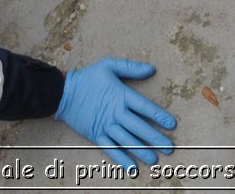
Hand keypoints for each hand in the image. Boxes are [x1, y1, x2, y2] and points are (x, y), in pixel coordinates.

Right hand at [57, 58, 176, 167]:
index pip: (145, 107)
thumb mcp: (108, 66)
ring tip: (154, 160)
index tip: (171, 124)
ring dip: (141, 151)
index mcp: (121, 95)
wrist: (63, 92)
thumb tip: (151, 69)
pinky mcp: (96, 135)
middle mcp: (115, 113)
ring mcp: (106, 125)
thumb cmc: (88, 78)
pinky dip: (121, 159)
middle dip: (155, 139)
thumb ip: (130, 68)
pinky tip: (131, 167)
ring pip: (127, 140)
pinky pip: (111, 148)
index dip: (159, 116)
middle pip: (139, 127)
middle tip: (169, 148)